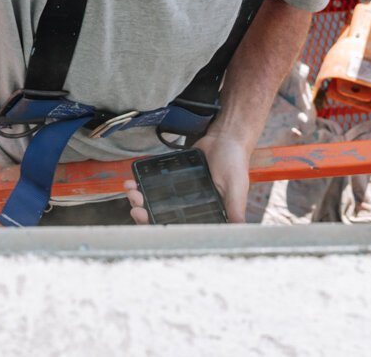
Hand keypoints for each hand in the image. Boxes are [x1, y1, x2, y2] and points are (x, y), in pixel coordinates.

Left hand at [124, 132, 251, 224]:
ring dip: (141, 200)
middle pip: (163, 217)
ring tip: (132, 192)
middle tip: (136, 208)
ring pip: (156, 202)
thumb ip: (236, 210)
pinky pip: (155, 185)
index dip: (161, 228)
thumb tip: (239, 233)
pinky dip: (142, 184)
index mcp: (206, 215)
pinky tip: (134, 181)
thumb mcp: (237, 188)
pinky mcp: (174, 179)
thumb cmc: (235, 163)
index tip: (147, 220)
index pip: (180, 229)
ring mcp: (181, 193)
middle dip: (146, 214)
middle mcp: (192, 207)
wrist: (226, 137)